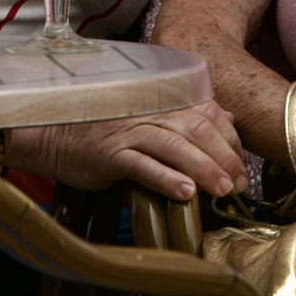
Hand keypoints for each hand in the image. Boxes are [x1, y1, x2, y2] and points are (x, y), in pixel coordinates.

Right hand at [15, 100, 244, 201]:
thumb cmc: (104, 129)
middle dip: (224, 157)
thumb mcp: (147, 117)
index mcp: (161, 102)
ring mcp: (129, 131)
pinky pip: (142, 164)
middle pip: (197, 128)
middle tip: (238, 185)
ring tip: (221, 190)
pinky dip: (166, 178)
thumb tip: (228, 121)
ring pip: (175, 145)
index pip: (208, 114)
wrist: (54, 133)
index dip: (230, 141)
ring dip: (203, 168)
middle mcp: (149, 111)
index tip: (241, 168)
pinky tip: (184, 193)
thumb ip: (184, 118)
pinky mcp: (110, 153)